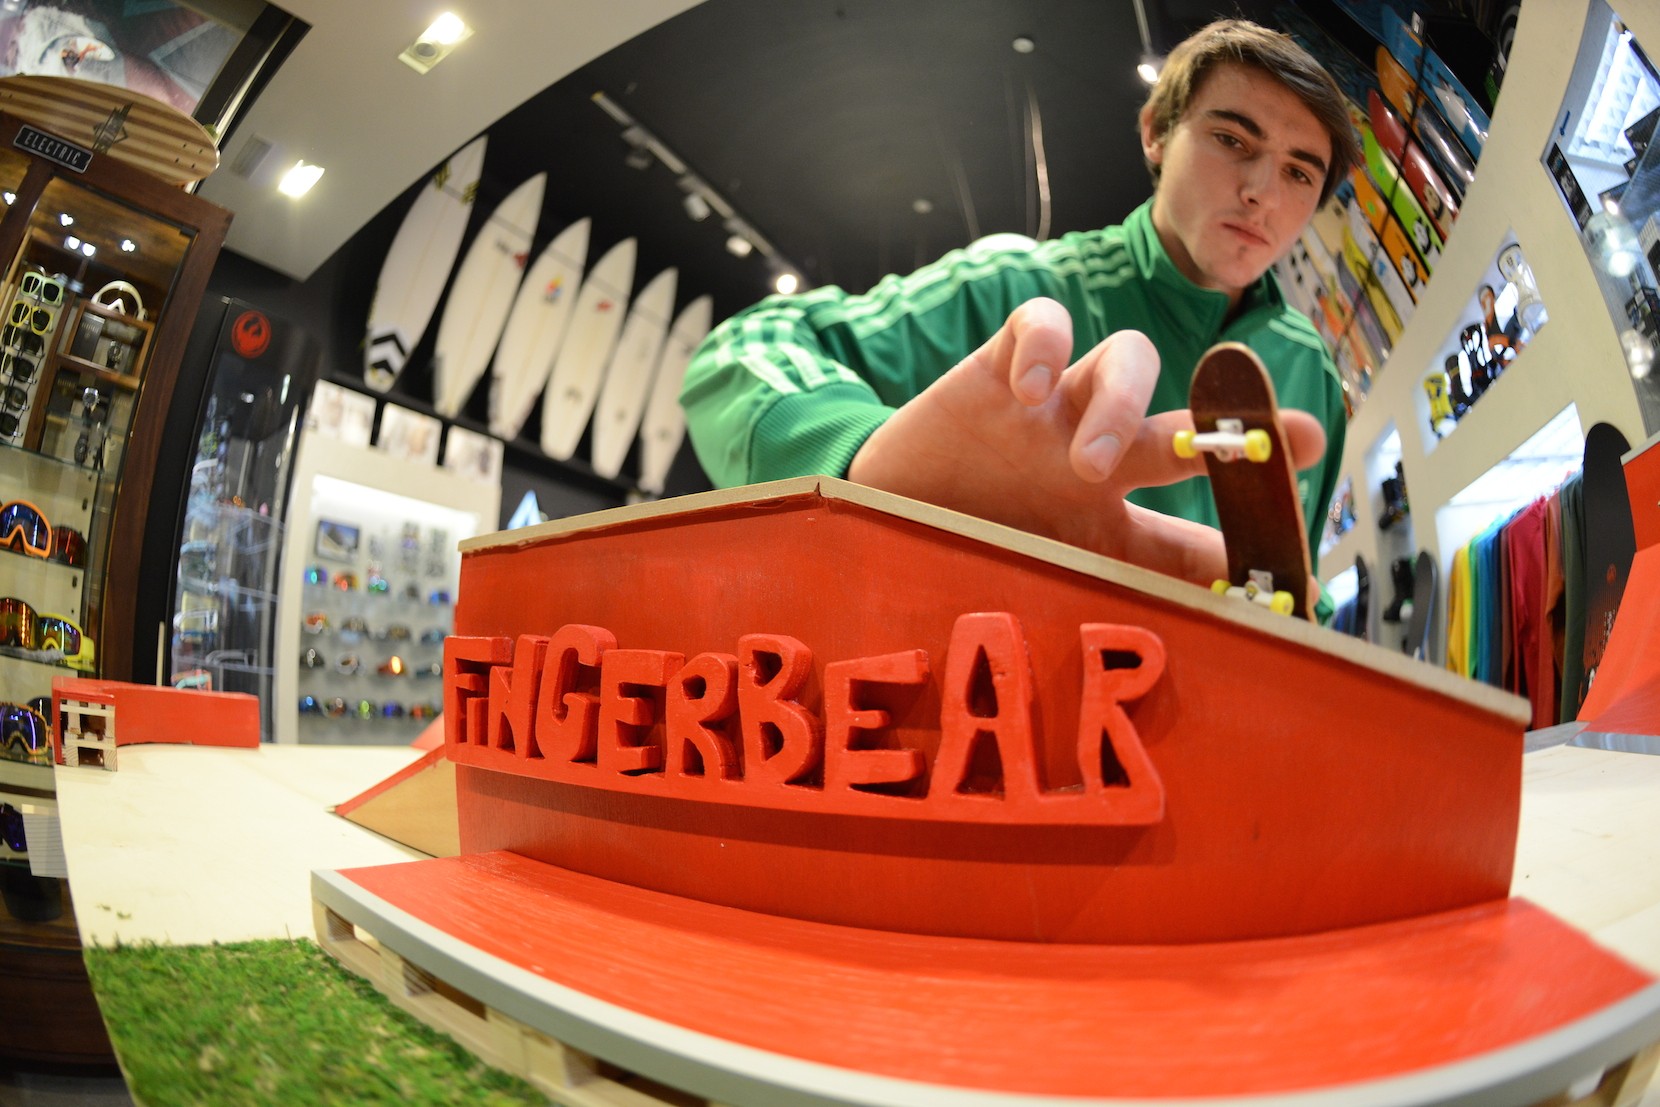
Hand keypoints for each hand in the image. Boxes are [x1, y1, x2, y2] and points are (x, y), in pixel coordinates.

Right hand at [846, 298, 1326, 590]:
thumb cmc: (958, 558)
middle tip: (1267, 444)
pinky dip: (1043, 345)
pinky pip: (1037, 323)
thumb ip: (1111, 606)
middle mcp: (1095, 455)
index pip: (1195, 517)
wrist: (871, 524)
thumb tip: (1206, 645)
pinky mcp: (998, 370)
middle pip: (1179, 425)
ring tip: (1089, 461)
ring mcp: (1050, 410)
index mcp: (1111, 518)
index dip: (1249, 513)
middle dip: (1230, 429)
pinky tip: (1029, 390)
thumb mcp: (1037, 589)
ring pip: (1123, 359)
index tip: (1297, 552)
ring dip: (1119, 404)